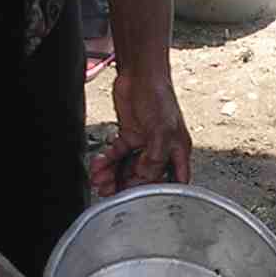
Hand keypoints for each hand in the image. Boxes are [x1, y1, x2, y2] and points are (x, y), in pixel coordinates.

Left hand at [89, 69, 192, 196]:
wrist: (139, 74)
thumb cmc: (159, 97)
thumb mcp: (161, 130)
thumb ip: (155, 156)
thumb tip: (146, 177)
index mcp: (177, 150)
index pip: (172, 180)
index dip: (160, 193)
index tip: (142, 202)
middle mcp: (162, 149)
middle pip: (145, 176)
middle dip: (127, 185)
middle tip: (110, 192)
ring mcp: (144, 143)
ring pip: (127, 167)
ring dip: (113, 175)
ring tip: (100, 180)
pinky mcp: (128, 135)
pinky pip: (116, 154)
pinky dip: (106, 161)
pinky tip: (97, 165)